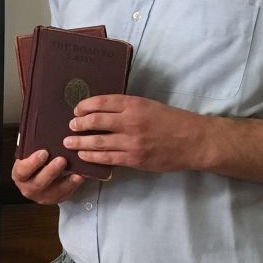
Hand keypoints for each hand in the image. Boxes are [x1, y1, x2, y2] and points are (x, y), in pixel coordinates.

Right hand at [11, 148, 86, 205]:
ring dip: (67, 182)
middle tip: (62, 160)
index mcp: (20, 175)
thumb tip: (44, 129)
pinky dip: (74, 186)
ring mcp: (42, 196)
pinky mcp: (55, 199)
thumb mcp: (28, 155)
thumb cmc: (34, 162)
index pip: (22, 171)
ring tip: (77, 172)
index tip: (44, 152)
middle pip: (39, 183)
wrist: (36, 177)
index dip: (32, 163)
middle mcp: (29, 188)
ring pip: (54, 192)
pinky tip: (81, 177)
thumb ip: (32, 147)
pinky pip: (65, 195)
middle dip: (51, 171)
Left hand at [64, 95, 205, 173]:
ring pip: (98, 142)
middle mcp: (131, 121)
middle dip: (78, 124)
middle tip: (71, 126)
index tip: (77, 109)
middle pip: (96, 121)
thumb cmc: (172, 121)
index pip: (102, 102)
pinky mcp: (135, 159)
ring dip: (80, 143)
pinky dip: (93, 157)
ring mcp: (132, 142)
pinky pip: (108, 158)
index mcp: (134, 104)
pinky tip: (84, 156)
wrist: (193, 141)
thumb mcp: (149, 105)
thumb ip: (127, 108)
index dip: (85, 105)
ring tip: (69, 143)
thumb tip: (101, 111)